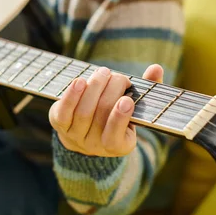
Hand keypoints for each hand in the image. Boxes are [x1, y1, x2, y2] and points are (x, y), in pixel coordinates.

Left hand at [49, 64, 163, 156]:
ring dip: (95, 87)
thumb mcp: (134, 109)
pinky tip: (80, 81)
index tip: (126, 100)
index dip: (120, 118)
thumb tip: (156, 68)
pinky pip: (64, 111)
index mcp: (118, 146)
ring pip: (84, 111)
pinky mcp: (59, 124)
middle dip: (111, 90)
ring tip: (104, 72)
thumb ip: (147, 91)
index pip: (115, 137)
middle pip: (101, 115)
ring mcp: (75, 136)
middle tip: (118, 77)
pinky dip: (71, 95)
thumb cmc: (115, 115)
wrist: (86, 132)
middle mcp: (95, 145)